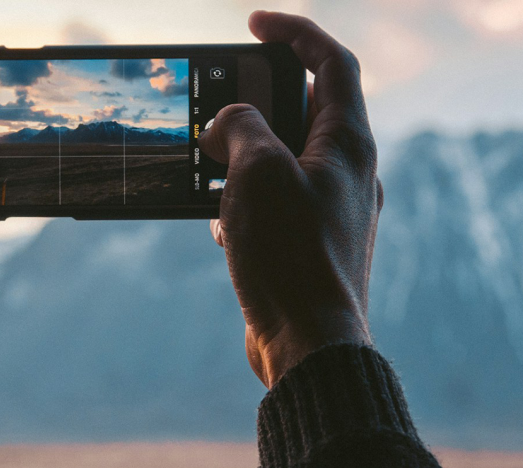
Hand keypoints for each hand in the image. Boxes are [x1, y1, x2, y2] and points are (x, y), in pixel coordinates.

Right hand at [198, 11, 382, 388]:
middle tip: (218, 110)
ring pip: (284, 164)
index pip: (330, 63)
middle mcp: (347, 176)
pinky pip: (276, 207)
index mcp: (348, 146)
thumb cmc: (290, 257)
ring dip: (245, 161)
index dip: (294, 32)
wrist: (308, 343)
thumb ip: (241, 129)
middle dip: (257, 106)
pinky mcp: (308, 246)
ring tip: (212, 172)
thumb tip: (227, 125)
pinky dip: (248, 204)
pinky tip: (223, 226)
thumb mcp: (258, 174)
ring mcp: (330, 213)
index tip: (253, 25)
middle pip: (305, 113)